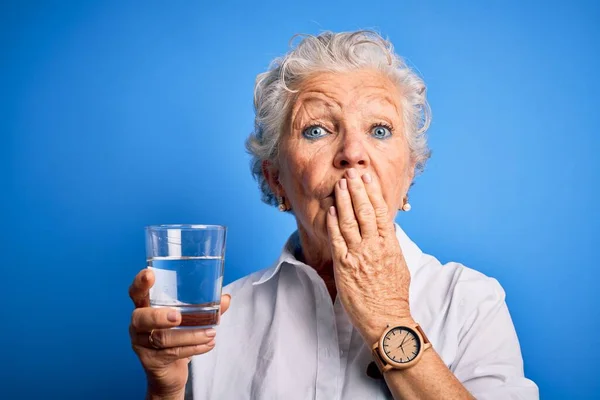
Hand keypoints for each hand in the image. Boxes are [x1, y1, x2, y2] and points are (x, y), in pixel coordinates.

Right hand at [129, 269, 230, 397]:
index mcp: (146, 307)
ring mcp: (141, 344)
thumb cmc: (177, 336)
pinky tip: (208, 344)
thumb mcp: (189, 320)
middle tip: (178, 317)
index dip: (140, 283)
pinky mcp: (150, 361)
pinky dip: (193, 348)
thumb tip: (226, 299)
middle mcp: (139, 324)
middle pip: (141, 318)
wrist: (169, 371)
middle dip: (158, 316)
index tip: (149, 274)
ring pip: (162, 338)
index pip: (136, 292)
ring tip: (210, 333)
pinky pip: (171, 353)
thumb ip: (205, 308)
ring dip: (190, 335)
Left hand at [326, 168, 413, 344]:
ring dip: (343, 201)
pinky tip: (330, 211)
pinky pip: (338, 240)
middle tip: (350, 174)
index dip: (372, 193)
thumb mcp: (399, 264)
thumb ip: (391, 245)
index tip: (367, 179)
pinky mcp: (345, 266)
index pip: (381, 212)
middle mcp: (375, 247)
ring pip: (350, 222)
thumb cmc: (393, 294)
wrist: (386, 318)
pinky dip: (333, 223)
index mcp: (390, 245)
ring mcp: (359, 256)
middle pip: (365, 212)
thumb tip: (387, 228)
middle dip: (356, 190)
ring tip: (339, 185)